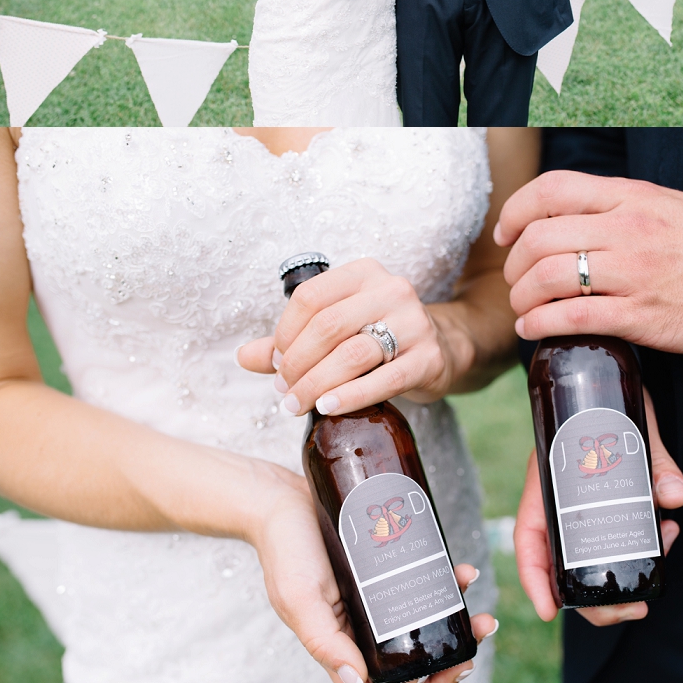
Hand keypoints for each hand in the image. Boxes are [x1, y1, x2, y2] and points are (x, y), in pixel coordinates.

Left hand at [235, 259, 472, 414]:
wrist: (440, 347)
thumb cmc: (377, 336)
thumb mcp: (336, 329)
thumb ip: (290, 341)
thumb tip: (242, 356)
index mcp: (364, 273)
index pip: (311, 296)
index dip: (284, 332)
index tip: (276, 362)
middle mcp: (392, 290)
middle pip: (328, 326)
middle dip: (297, 363)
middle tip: (284, 391)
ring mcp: (414, 323)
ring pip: (353, 353)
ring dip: (317, 384)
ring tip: (297, 404)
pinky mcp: (429, 358)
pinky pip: (385, 379)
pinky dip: (350, 396)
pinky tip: (328, 408)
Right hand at [252, 468, 496, 682]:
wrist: (282, 497)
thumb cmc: (283, 547)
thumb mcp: (298, 597)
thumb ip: (325, 640)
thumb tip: (358, 680)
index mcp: (336, 645)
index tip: (426, 675)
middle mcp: (359, 628)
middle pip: (406, 666)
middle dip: (443, 667)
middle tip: (471, 653)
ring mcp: (374, 598)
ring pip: (422, 627)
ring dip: (455, 626)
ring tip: (481, 617)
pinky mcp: (386, 568)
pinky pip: (422, 583)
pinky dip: (446, 584)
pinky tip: (462, 572)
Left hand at [495, 171, 682, 353]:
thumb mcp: (664, 203)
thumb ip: (616, 204)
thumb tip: (565, 216)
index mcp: (631, 196)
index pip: (552, 189)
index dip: (515, 210)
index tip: (505, 233)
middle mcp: (628, 228)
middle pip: (539, 237)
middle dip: (513, 263)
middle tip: (514, 279)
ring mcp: (634, 273)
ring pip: (548, 277)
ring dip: (522, 297)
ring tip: (523, 308)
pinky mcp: (642, 316)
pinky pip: (573, 319)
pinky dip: (540, 325)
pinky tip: (534, 330)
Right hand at [515, 389, 682, 626]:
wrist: (615, 369)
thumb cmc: (610, 391)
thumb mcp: (632, 422)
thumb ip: (656, 459)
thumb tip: (676, 498)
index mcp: (548, 479)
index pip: (528, 538)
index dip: (534, 579)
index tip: (551, 611)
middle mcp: (562, 496)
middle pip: (564, 563)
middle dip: (596, 598)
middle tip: (636, 608)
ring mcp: (585, 499)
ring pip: (593, 554)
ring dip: (626, 570)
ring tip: (665, 554)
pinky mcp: (610, 496)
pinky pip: (619, 533)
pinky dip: (643, 542)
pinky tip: (669, 529)